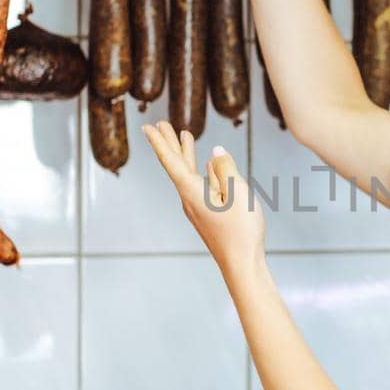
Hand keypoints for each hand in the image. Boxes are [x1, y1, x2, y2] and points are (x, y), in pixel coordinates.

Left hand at [141, 119, 265, 275]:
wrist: (241, 265)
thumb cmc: (241, 231)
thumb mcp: (237, 193)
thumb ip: (226, 169)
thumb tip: (216, 152)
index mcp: (192, 191)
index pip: (171, 161)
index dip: (159, 142)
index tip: (148, 127)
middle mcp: (189, 199)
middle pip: (176, 165)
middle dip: (170, 143)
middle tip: (160, 124)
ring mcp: (198, 208)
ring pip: (188, 174)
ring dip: (186, 154)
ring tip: (185, 137)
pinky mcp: (207, 215)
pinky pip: (200, 186)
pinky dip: (200, 170)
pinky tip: (207, 167)